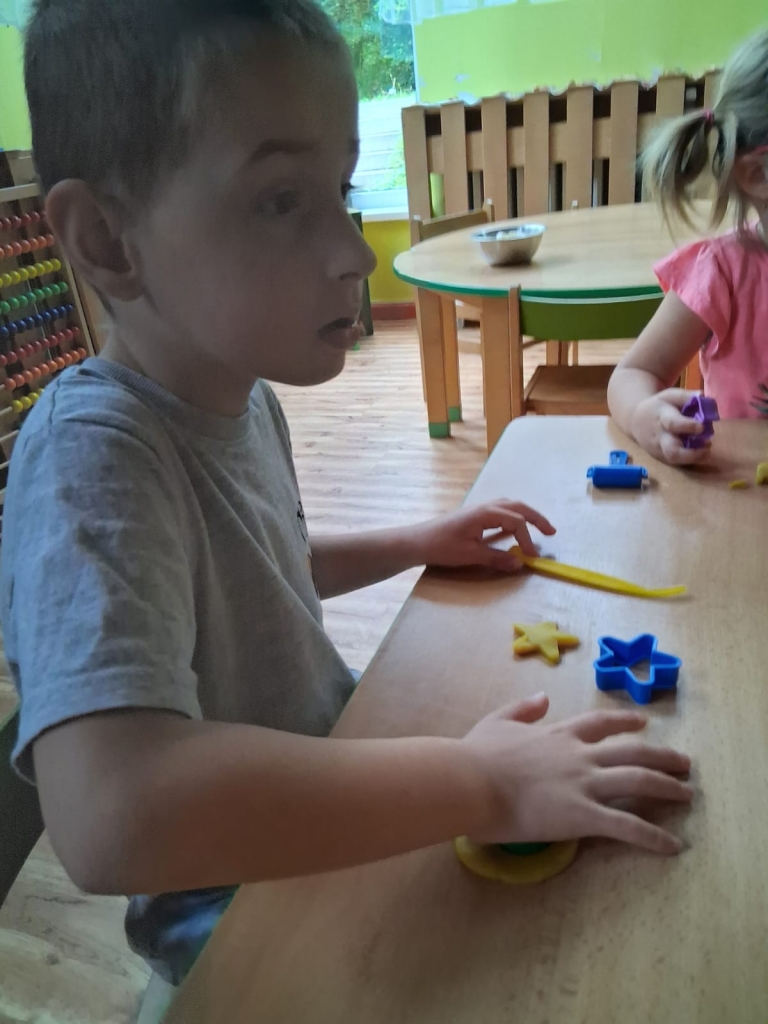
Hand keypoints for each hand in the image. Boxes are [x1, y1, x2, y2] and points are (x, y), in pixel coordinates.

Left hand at [411, 501, 555, 571]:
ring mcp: (479, 509)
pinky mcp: (474, 516)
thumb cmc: (442, 547)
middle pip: (517, 507)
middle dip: (536, 518)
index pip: (516, 522)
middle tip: (552, 532)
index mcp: (486, 513)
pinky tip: (514, 527)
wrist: (417, 541)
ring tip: (539, 527)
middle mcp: (485, 506)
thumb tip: (520, 564)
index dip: (527, 539)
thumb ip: (496, 559)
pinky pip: (500, 510)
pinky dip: (513, 516)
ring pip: (509, 506)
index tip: (532, 557)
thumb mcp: (470, 555)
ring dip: (526, 515)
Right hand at [463, 693, 691, 853]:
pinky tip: (672, 846)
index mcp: (559, 734)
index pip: (601, 724)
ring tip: (687, 795)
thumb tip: (543, 697)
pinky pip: (627, 826)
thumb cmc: (477, 754)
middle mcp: (579, 755)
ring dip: (667, 788)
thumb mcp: (497, 720)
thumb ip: (522, 708)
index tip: (645, 722)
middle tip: (684, 763)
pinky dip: (653, 837)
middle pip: (632, 752)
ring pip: (638, 782)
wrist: (471, 780)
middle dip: (662, 756)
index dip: (625, 722)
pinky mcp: (583, 815)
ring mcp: (584, 783)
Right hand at [631, 389, 711, 465]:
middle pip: (672, 451)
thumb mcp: (669, 396)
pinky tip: (700, 452)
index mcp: (661, 417)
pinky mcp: (662, 458)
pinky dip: (690, 459)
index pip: (672, 423)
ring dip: (694, 458)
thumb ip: (686, 397)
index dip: (687, 426)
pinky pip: (677, 462)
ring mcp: (660, 450)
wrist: (637, 421)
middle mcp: (660, 437)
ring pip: (674, 460)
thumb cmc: (658, 406)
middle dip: (691, 453)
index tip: (701, 427)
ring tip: (706, 451)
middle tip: (708, 445)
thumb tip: (702, 396)